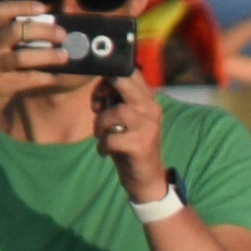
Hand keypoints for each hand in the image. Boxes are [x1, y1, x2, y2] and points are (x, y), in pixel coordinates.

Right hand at [0, 4, 68, 126]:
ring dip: (46, 55)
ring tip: (65, 55)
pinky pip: (25, 79)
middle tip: (63, 34)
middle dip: (43, 30)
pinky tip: (56, 77)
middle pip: (16, 31)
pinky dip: (43, 77)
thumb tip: (53, 27)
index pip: (2, 10)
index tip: (44, 7)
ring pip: (21, 56)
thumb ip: (16, 36)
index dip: (22, 6)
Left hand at [96, 62, 167, 198]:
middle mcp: (152, 109)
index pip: (129, 71)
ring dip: (100, 124)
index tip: (101, 94)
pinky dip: (103, 146)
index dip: (108, 76)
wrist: (147, 178)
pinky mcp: (141, 145)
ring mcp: (149, 127)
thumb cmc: (130, 143)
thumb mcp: (125, 116)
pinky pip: (111, 138)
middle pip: (123, 81)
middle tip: (98, 107)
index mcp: (149, 99)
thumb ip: (117, 97)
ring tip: (102, 135)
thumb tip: (99, 81)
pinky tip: (107, 151)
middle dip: (104, 91)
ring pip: (114, 112)